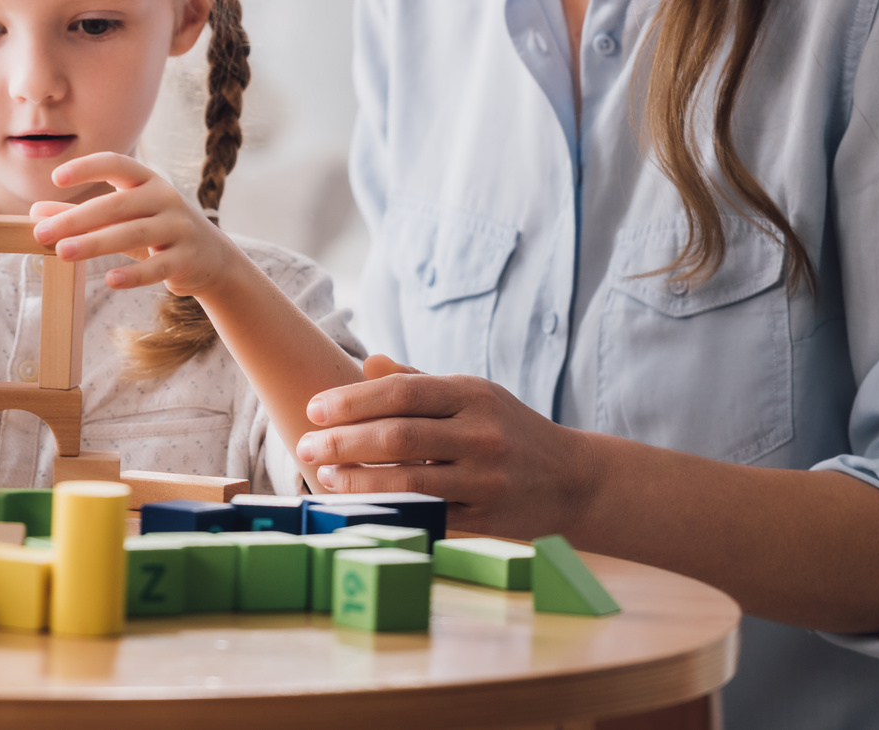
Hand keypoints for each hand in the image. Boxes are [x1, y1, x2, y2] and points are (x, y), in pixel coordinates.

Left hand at [30, 152, 244, 295]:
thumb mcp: (122, 219)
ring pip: (134, 233)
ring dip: (95, 243)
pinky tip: (110, 280)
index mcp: (148, 181)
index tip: (56, 179)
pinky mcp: (186, 258)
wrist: (212, 258)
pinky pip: (158, 266)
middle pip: (117, 204)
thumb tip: (36, 213)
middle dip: (77, 218)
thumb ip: (82, 214)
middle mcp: (165, 198)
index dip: (88, 167)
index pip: (117, 163)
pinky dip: (134, 275)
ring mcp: (179, 228)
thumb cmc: (156, 231)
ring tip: (63, 253)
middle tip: (43, 233)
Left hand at [296, 357, 597, 538]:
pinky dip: (389, 510)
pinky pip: (428, 515)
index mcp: (472, 394)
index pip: (400, 393)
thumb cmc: (508, 429)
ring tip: (323, 476)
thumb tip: (367, 362)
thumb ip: (418, 381)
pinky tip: (359, 505)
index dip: (351, 401)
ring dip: (359, 479)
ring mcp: (485, 478)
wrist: (574, 479)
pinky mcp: (486, 517)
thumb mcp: (472, 395)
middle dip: (344, 441)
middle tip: (304, 445)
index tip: (314, 410)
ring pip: (410, 480)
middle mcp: (481, 433)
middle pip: (399, 435)